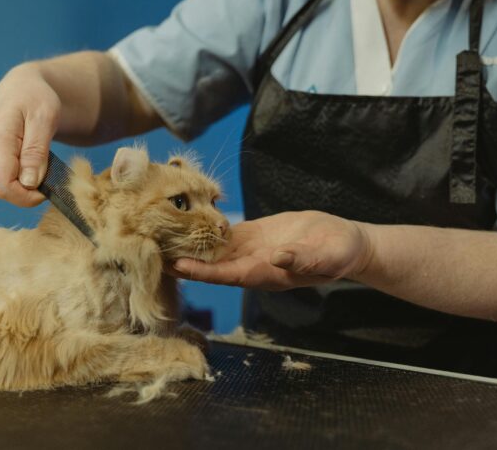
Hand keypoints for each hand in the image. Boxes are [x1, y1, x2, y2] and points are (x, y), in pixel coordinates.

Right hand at [0, 64, 58, 206]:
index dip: (28, 196)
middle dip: (30, 189)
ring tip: (40, 155)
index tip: (50, 186)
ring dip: (27, 181)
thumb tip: (28, 184)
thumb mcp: (45, 118)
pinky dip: (21, 176)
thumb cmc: (37, 98)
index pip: (5, 186)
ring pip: (5, 186)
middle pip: (4, 190)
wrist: (21, 88)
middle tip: (50, 168)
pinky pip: (4, 179)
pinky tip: (29, 157)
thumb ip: (36, 152)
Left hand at [169, 211, 374, 289]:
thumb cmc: (338, 254)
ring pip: (212, 249)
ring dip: (188, 245)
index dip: (202, 271)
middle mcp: (252, 264)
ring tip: (158, 235)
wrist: (345, 244)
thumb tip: (278, 259)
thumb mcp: (326, 257)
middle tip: (151, 252)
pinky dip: (205, 229)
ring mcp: (251, 250)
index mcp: (266, 273)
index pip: (227, 275)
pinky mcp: (253, 234)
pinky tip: (184, 220)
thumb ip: (302, 260)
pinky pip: (224, 234)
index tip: (177, 266)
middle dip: (183, 260)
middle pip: (210, 265)